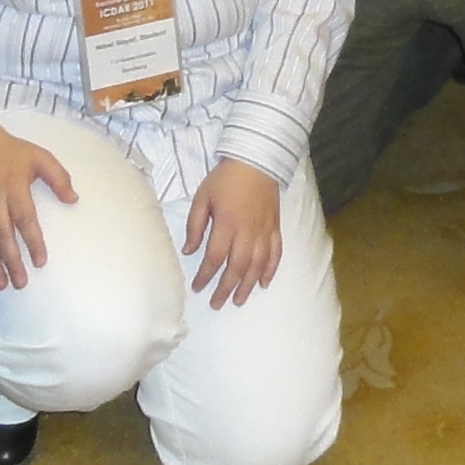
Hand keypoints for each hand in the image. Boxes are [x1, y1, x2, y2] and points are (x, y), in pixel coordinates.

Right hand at [0, 113, 75, 290]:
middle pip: (3, 235)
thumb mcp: (39, 156)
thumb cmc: (10, 150)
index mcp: (14, 186)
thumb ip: (58, 177)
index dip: (33, 241)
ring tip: (1, 285)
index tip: (41, 262)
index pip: (25, 218)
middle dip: (11, 261)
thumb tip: (74, 199)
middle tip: (20, 283)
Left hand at [182, 160, 284, 308]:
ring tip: (238, 300)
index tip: (197, 287)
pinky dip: (270, 270)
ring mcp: (264, 231)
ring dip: (248, 286)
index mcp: (227, 224)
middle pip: (237, 268)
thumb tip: (188, 250)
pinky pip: (276, 253)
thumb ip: (195, 225)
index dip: (205, 275)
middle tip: (217, 304)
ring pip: (257, 265)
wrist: (256, 160)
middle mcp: (247, 232)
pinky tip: (264, 283)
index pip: (215, 257)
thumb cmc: (225, 179)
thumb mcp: (202, 197)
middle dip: (226, 288)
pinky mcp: (275, 228)